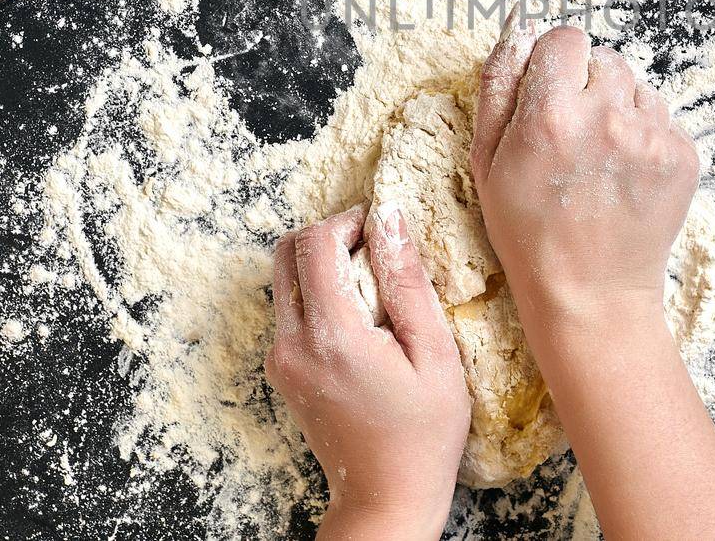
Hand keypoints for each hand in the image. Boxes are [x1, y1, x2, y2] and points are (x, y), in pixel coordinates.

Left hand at [267, 205, 469, 539]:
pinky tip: (361, 319)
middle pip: (287, 252)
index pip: (316, 243)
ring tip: (373, 287)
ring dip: (322, 264)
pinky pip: (290, 309)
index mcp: (331, 335)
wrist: (385, 498)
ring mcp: (280, 359)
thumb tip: (389, 217)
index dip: (349, 220)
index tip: (383, 226)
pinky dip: (318, 295)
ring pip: (284, 278)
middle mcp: (291, 343)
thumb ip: (407, 281)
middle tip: (375, 249)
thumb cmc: (423, 433)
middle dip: (330, 235)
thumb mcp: (434, 354)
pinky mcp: (281, 370)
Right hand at [469, 22, 699, 335]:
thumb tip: (517, 24)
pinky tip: (624, 176)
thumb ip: (498, 82)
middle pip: (604, 59)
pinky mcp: (683, 155)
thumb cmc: (528, 231)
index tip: (548, 97)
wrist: (590, 295)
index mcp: (551, 114)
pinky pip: (662, 119)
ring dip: (619, 109)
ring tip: (600, 160)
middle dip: (587, 86)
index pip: (564, 39)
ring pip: (636, 87)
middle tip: (573, 137)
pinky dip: (645, 137)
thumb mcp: (486, 159)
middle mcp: (607, 117)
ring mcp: (652, 137)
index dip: (553, 65)